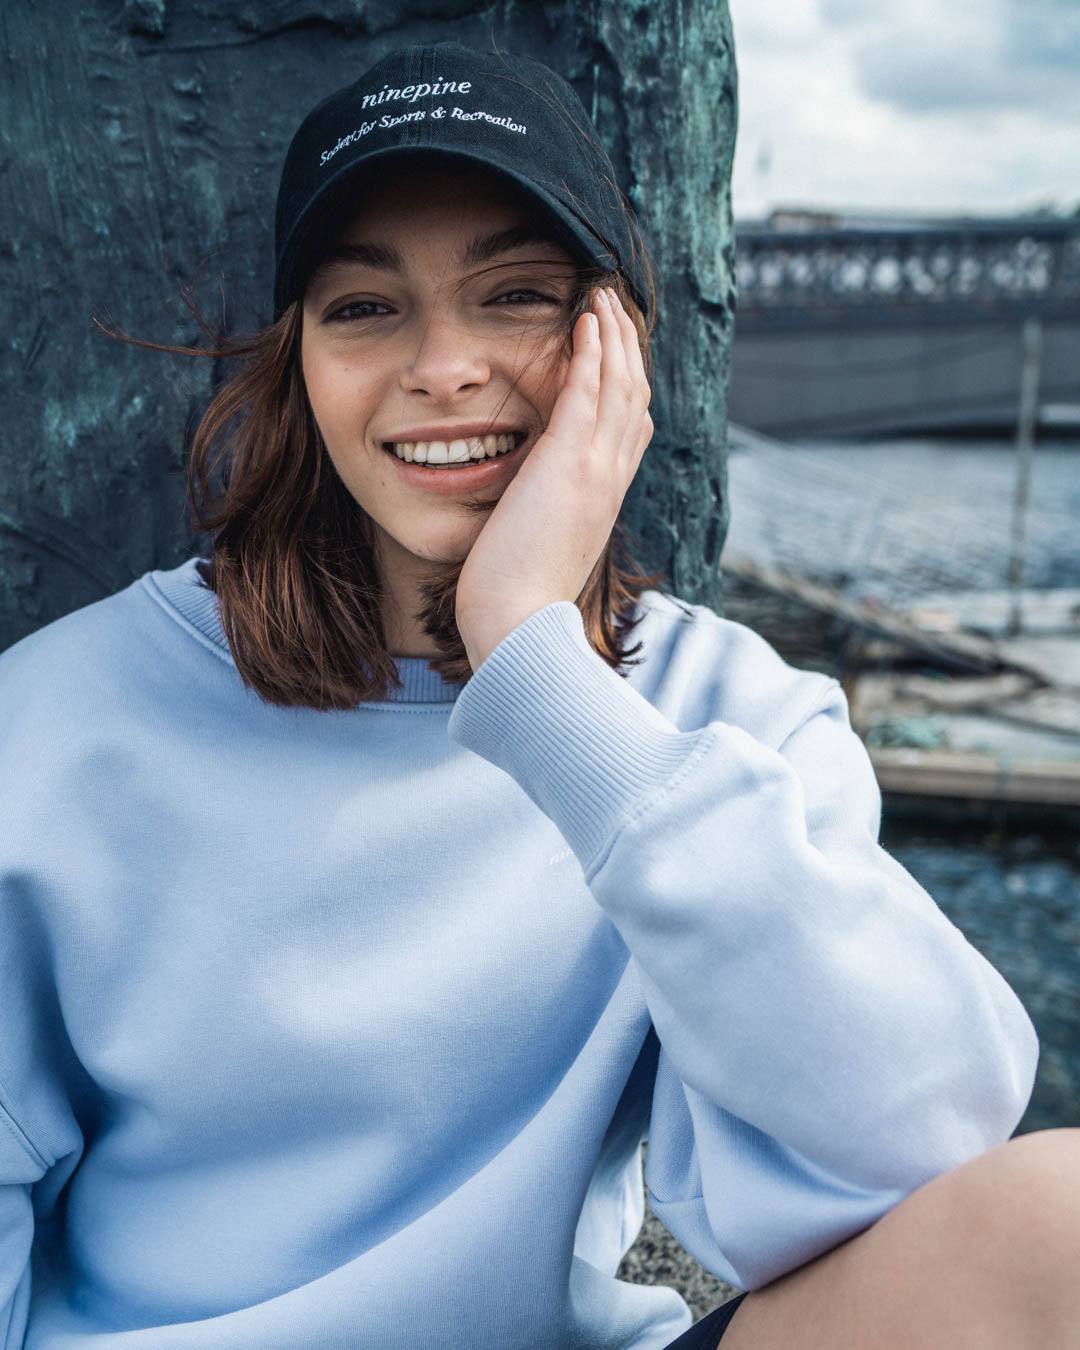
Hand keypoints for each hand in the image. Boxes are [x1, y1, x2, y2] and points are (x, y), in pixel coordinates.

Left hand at [455, 286, 653, 672]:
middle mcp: (612, 477)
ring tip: (602, 295)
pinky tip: (585, 317)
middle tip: (615, 305)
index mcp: (605, 496)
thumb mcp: (542, 546)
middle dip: (628, 346)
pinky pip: (592, 389)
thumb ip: (548, 513)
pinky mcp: (571, 462)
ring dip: (614, 333)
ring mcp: (598, 467)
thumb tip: (533, 502)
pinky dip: (593, 349)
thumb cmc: (518, 597)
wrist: (519, 625)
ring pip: (621, 383)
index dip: (628, 383)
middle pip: (636, 395)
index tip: (616, 352)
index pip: (632, 427)